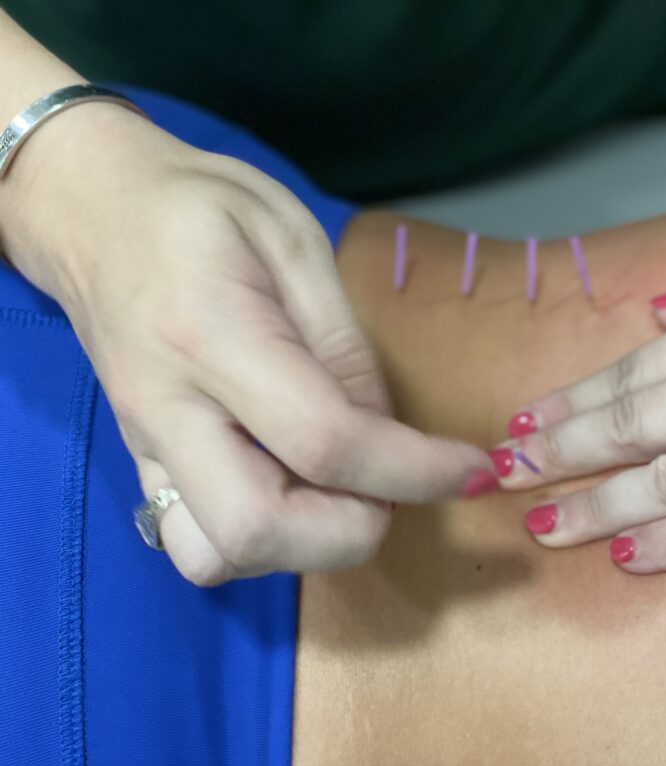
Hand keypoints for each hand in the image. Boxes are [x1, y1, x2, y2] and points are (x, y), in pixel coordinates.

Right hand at [1, 108, 487, 584]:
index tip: (471, 472)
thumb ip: (343, 346)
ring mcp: (145, 446)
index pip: (326, 442)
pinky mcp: (141, 463)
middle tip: (392, 485)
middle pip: (258, 530)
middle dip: (351, 530)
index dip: (414, 472)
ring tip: (342, 490)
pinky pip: (195, 543)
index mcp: (213, 335)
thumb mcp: (294, 242)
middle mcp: (169, 409)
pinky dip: (261, 543)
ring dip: (301, 545)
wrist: (93, 210)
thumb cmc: (199, 207)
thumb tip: (386, 436)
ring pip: (216, 557)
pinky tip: (292, 490)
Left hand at [493, 160, 665, 571]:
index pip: (627, 376)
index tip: (523, 424)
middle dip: (559, 455)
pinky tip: (630, 558)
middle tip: (505, 479)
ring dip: (597, 505)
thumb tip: (663, 306)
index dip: (570, 404)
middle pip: (625, 428)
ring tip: (543, 528)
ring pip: (662, 479)